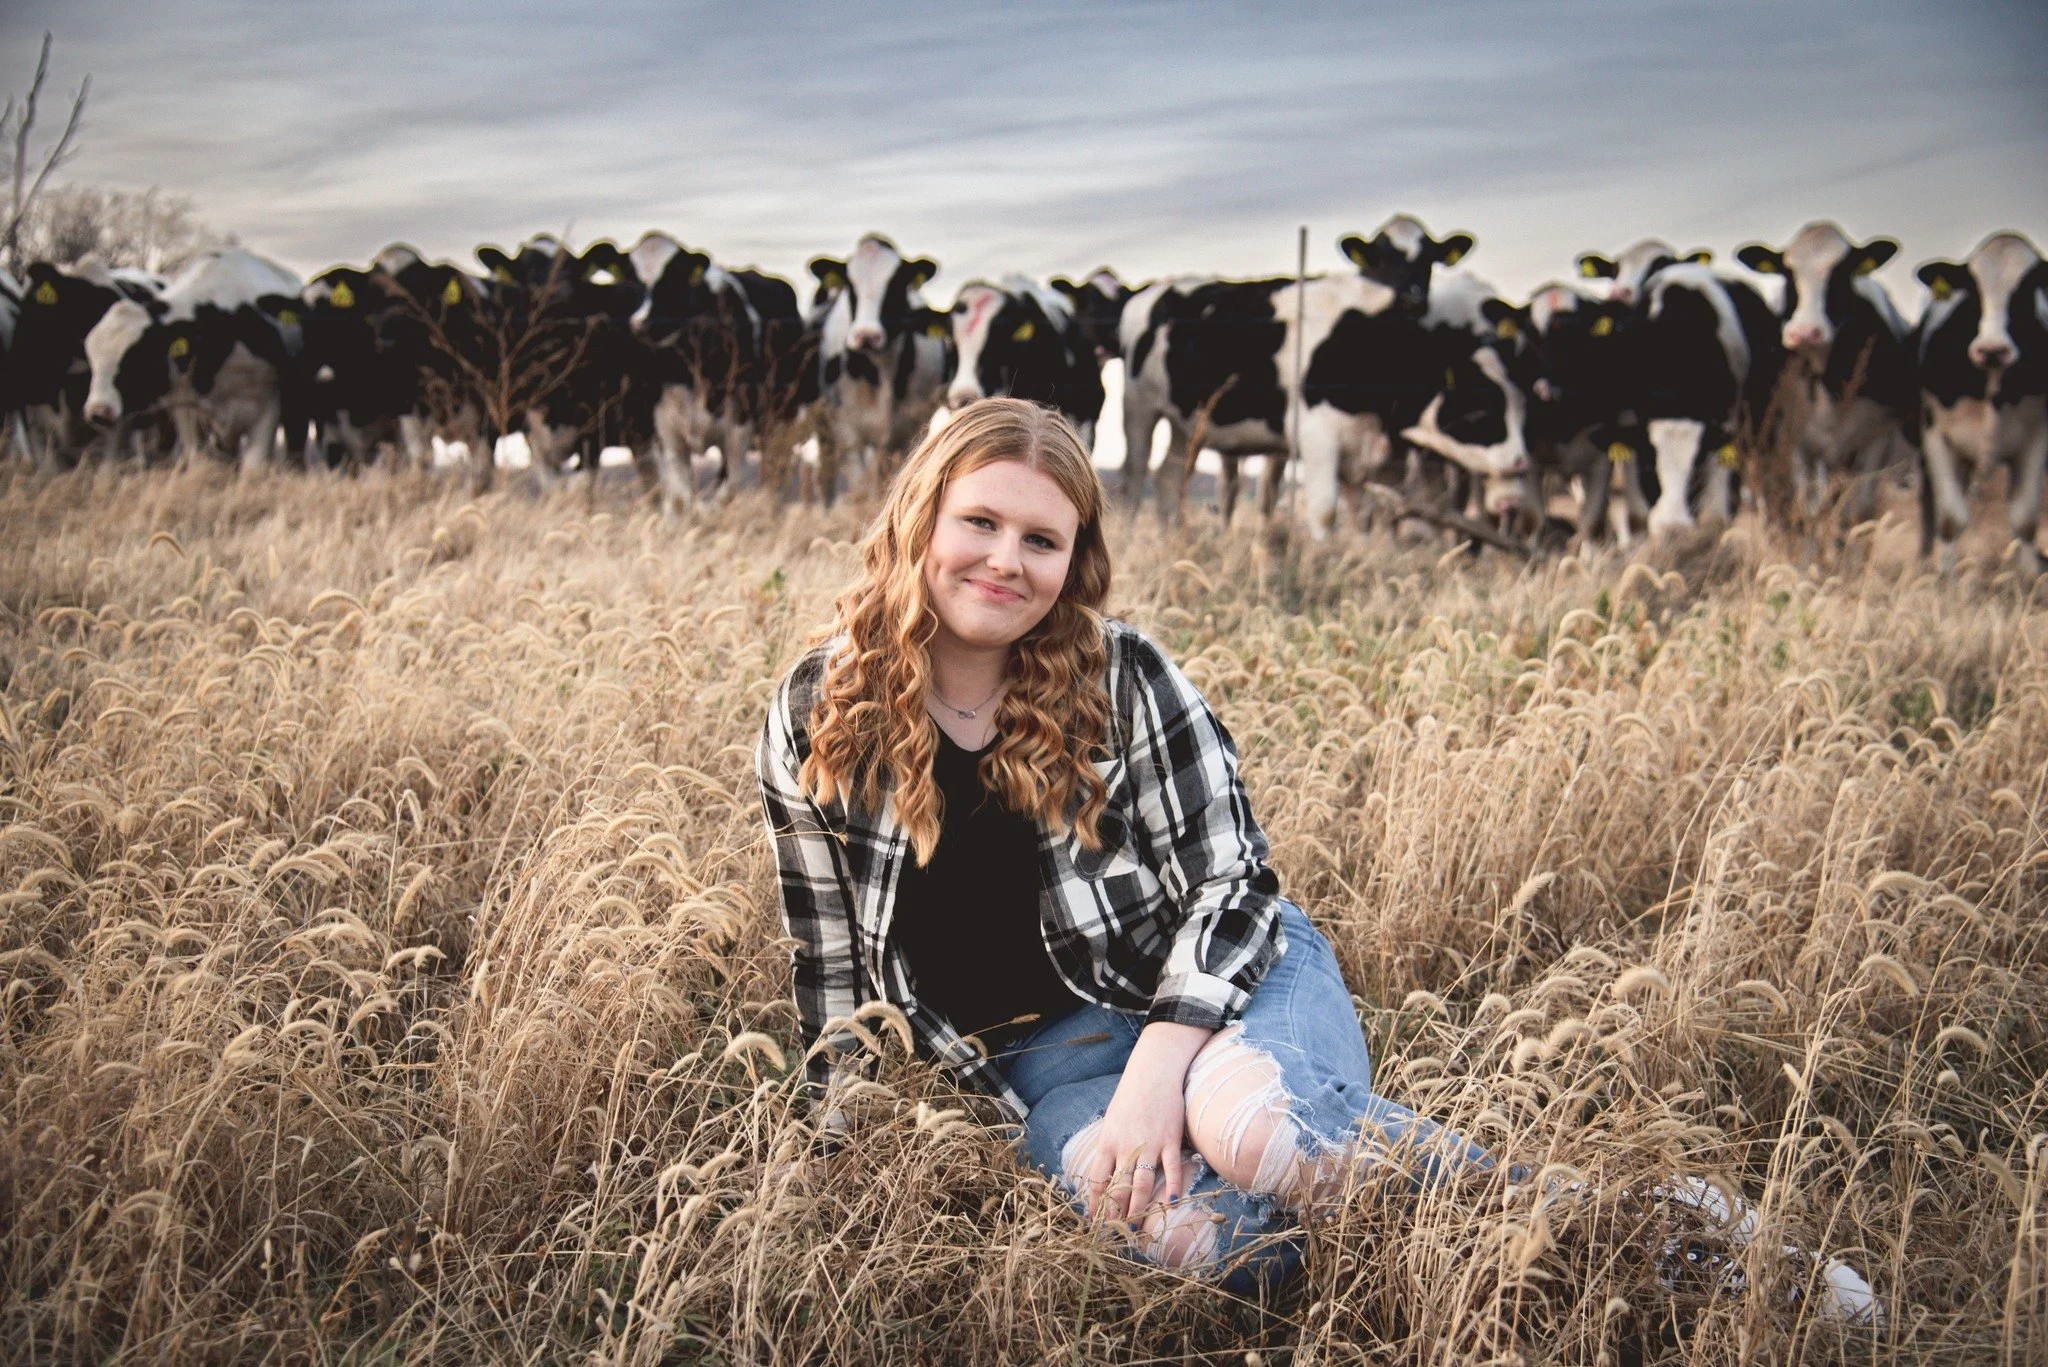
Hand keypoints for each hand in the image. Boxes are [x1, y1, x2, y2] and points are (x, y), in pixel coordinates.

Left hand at [1079, 1021, 1211, 1223]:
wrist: (1153, 1073)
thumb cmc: (1130, 1098)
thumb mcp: (1111, 1122)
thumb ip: (1109, 1148)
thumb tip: (1105, 1174)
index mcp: (1108, 1142)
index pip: (1098, 1180)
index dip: (1095, 1203)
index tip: (1094, 1221)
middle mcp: (1126, 1147)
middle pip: (1119, 1188)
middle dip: (1115, 1214)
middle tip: (1115, 1234)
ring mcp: (1150, 1144)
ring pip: (1142, 1184)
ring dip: (1139, 1209)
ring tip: (1137, 1228)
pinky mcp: (1170, 1140)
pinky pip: (1172, 1169)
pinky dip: (1172, 1187)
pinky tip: (1170, 1204)